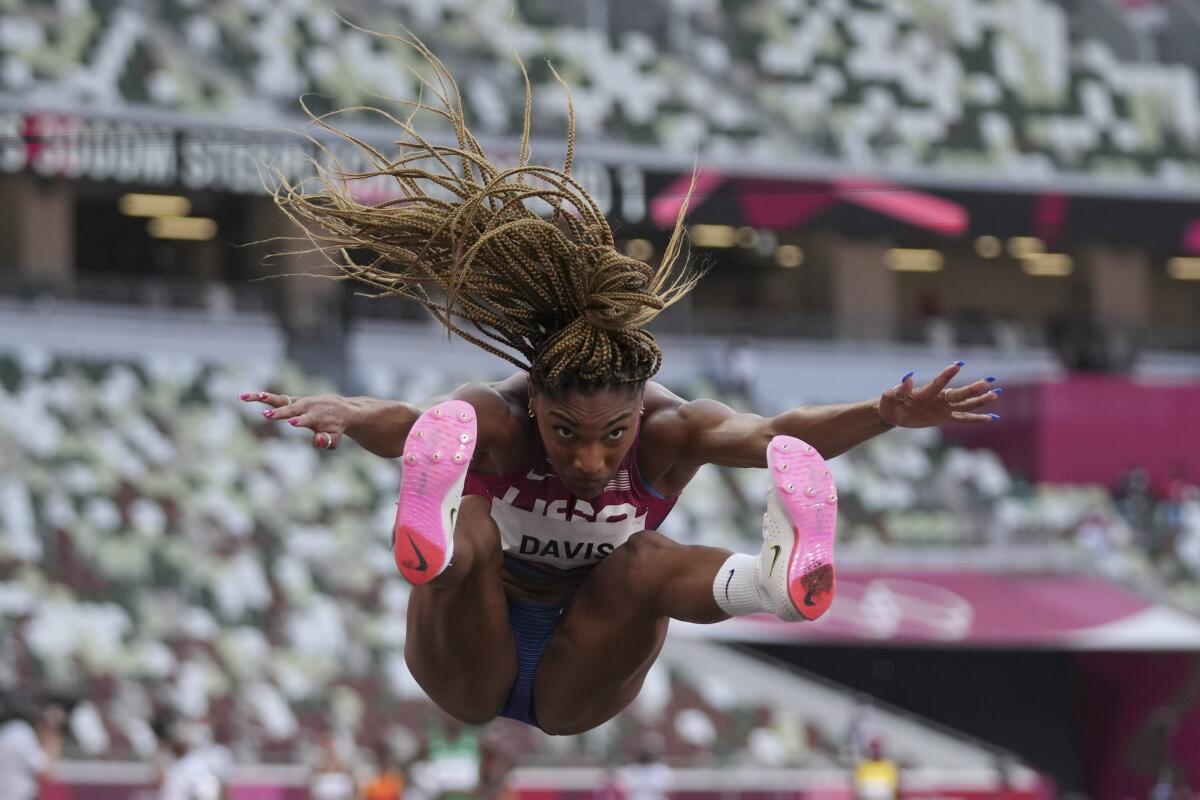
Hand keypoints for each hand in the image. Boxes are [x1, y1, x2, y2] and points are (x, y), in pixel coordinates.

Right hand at [239, 391, 352, 449]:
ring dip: (263, 399)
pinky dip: (260, 397)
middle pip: (291, 409)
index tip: (293, 422)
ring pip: (279, 400)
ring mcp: (297, 402)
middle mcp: (306, 407)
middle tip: (266, 416)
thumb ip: (326, 441)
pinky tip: (243, 397)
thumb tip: (317, 441)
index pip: (306, 420)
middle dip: (280, 413)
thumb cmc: (335, 427)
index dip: (300, 421)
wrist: (340, 408)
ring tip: (246, 397)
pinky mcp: (291, 400)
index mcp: (316, 417)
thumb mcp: (335, 438)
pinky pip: (274, 398)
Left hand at [877, 361, 1000, 427]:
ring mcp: (942, 407)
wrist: (893, 413)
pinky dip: (976, 419)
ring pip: (964, 404)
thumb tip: (908, 377)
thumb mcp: (889, 398)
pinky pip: (963, 418)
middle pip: (958, 394)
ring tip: (995, 394)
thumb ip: (899, 389)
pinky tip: (991, 418)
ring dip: (979, 400)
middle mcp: (937, 398)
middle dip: (973, 389)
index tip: (958, 364)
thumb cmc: (889, 403)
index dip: (947, 375)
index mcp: (925, 392)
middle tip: (988, 381)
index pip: (938, 383)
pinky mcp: (944, 417)